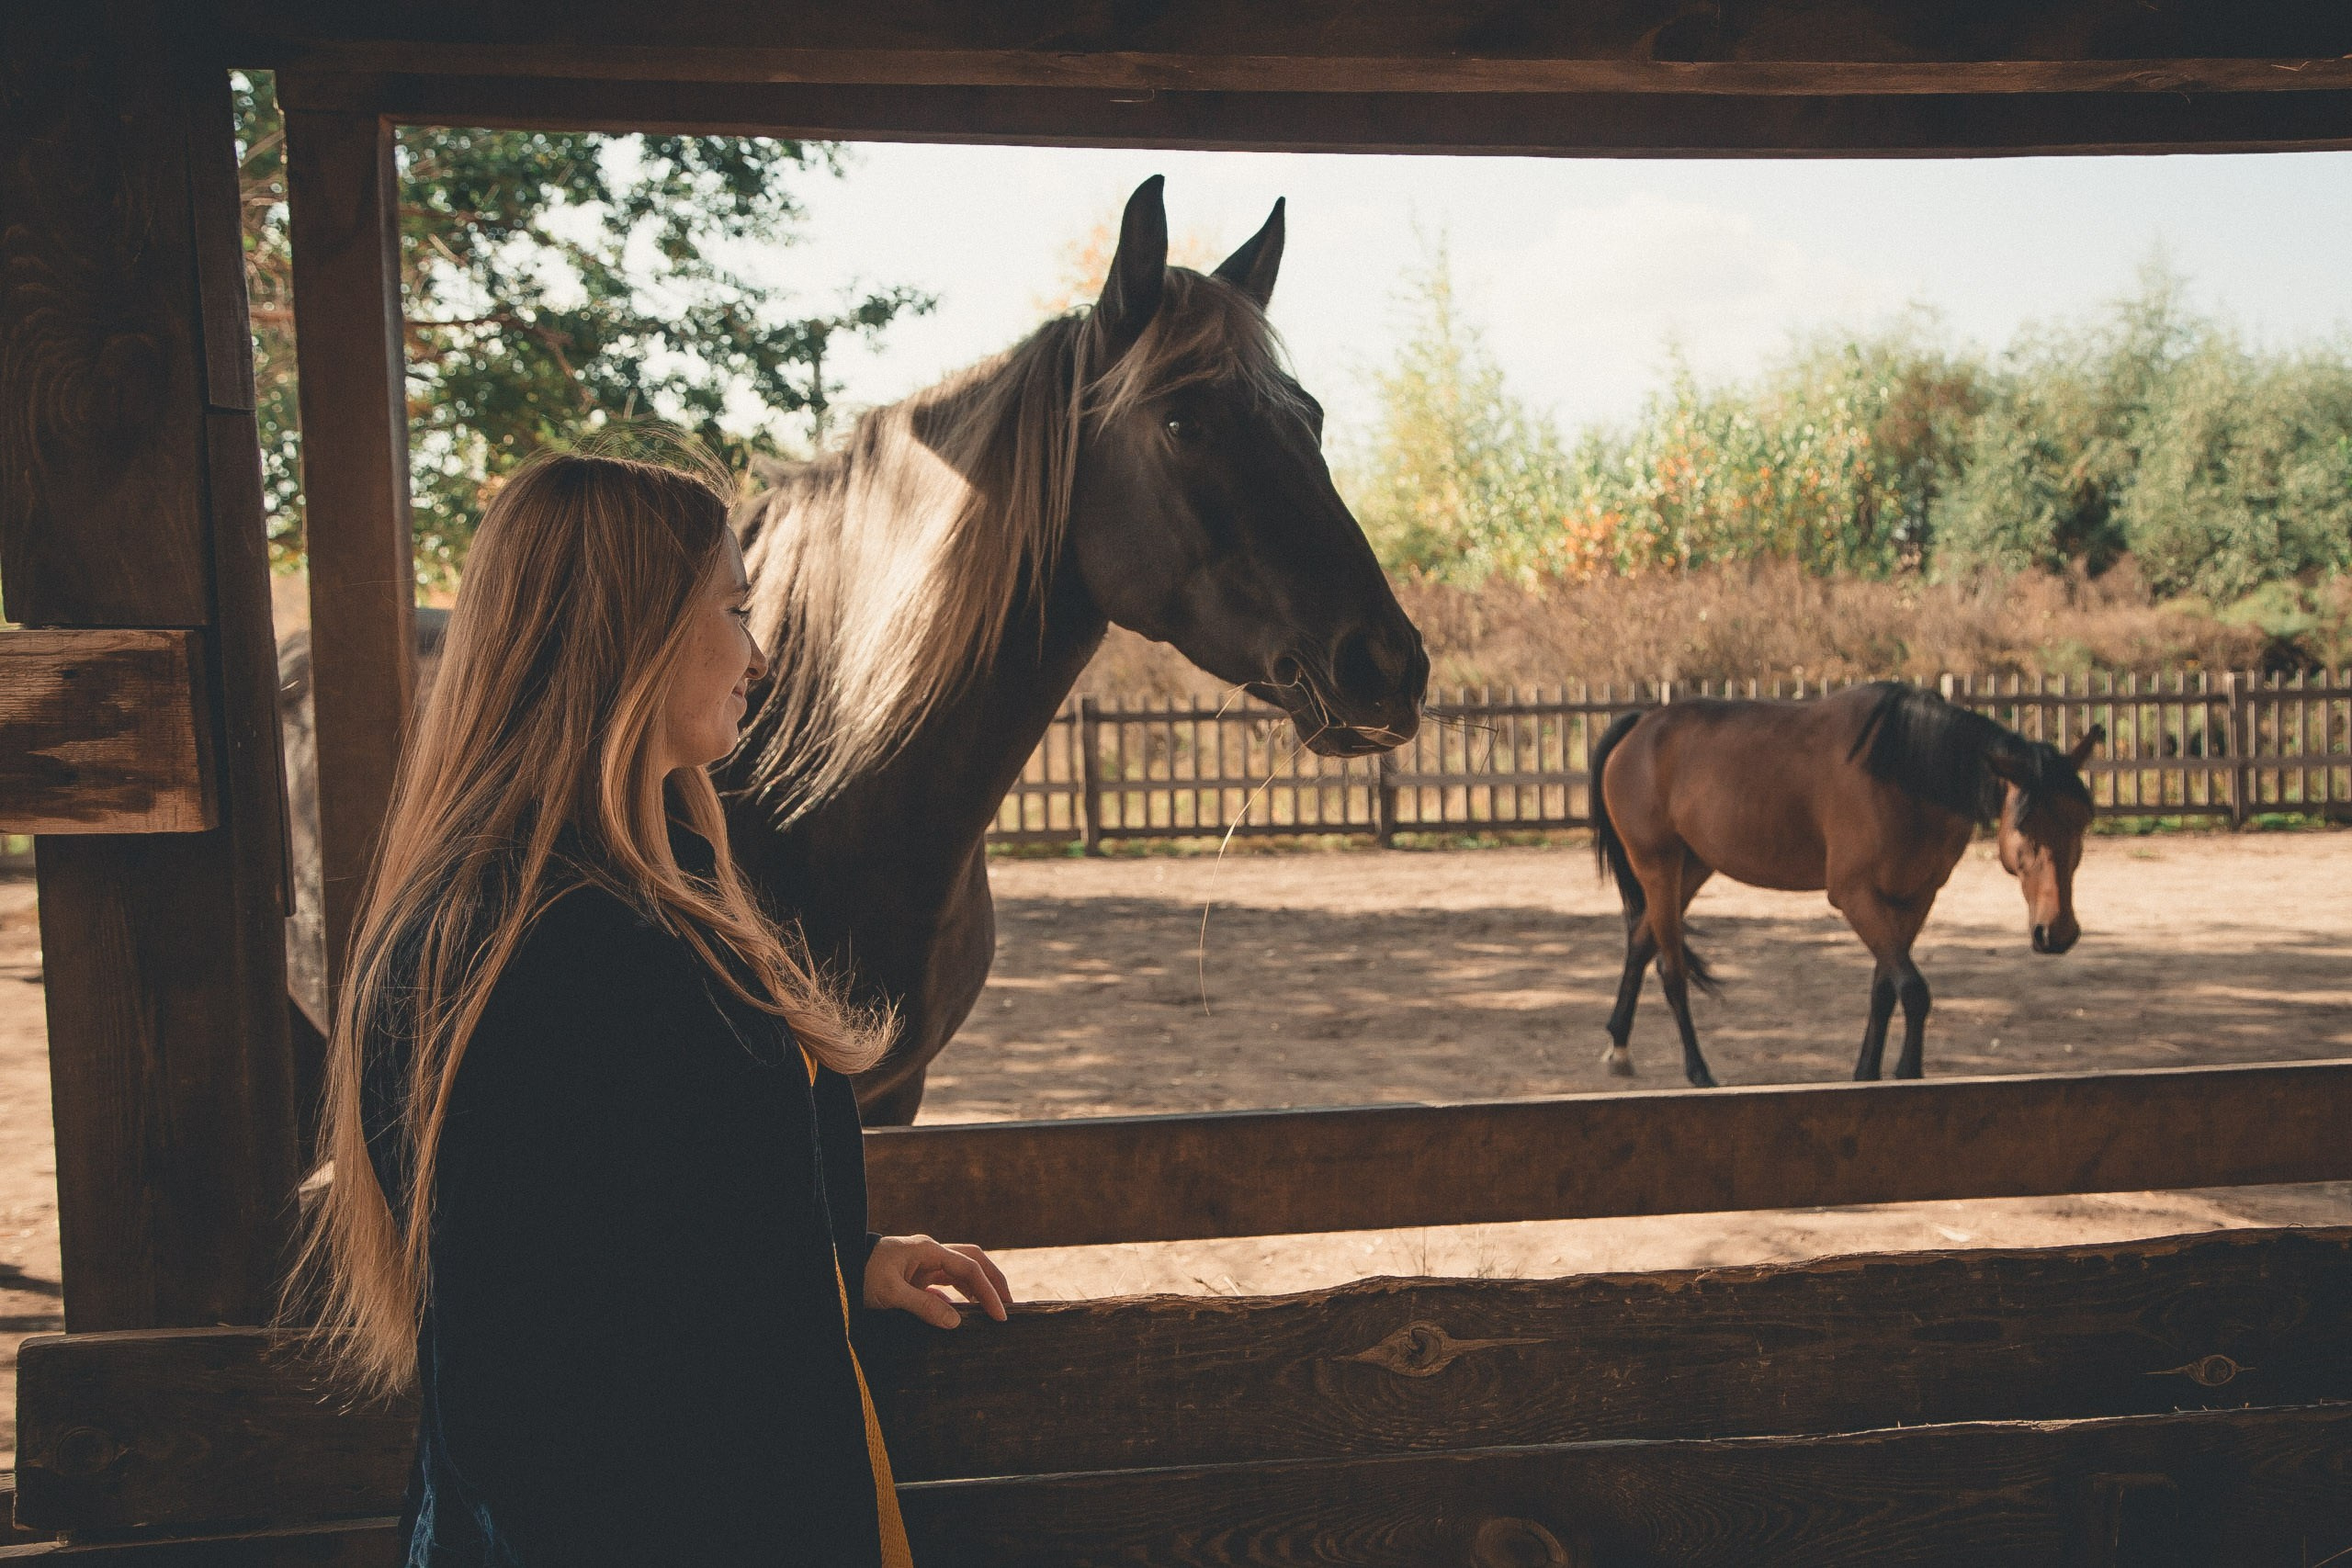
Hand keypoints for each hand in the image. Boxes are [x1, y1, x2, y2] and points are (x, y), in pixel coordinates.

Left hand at [862, 1235, 1010, 1328]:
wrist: (837, 1270)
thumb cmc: (861, 1276)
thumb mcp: (890, 1294)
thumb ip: (924, 1306)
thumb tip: (956, 1323)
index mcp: (928, 1250)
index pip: (968, 1268)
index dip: (988, 1291)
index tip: (1000, 1315)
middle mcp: (931, 1253)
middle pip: (973, 1261)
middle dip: (994, 1282)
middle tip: (1009, 1307)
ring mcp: (924, 1263)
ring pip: (962, 1272)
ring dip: (980, 1289)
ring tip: (994, 1312)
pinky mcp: (917, 1276)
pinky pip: (947, 1284)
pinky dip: (960, 1297)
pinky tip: (964, 1315)